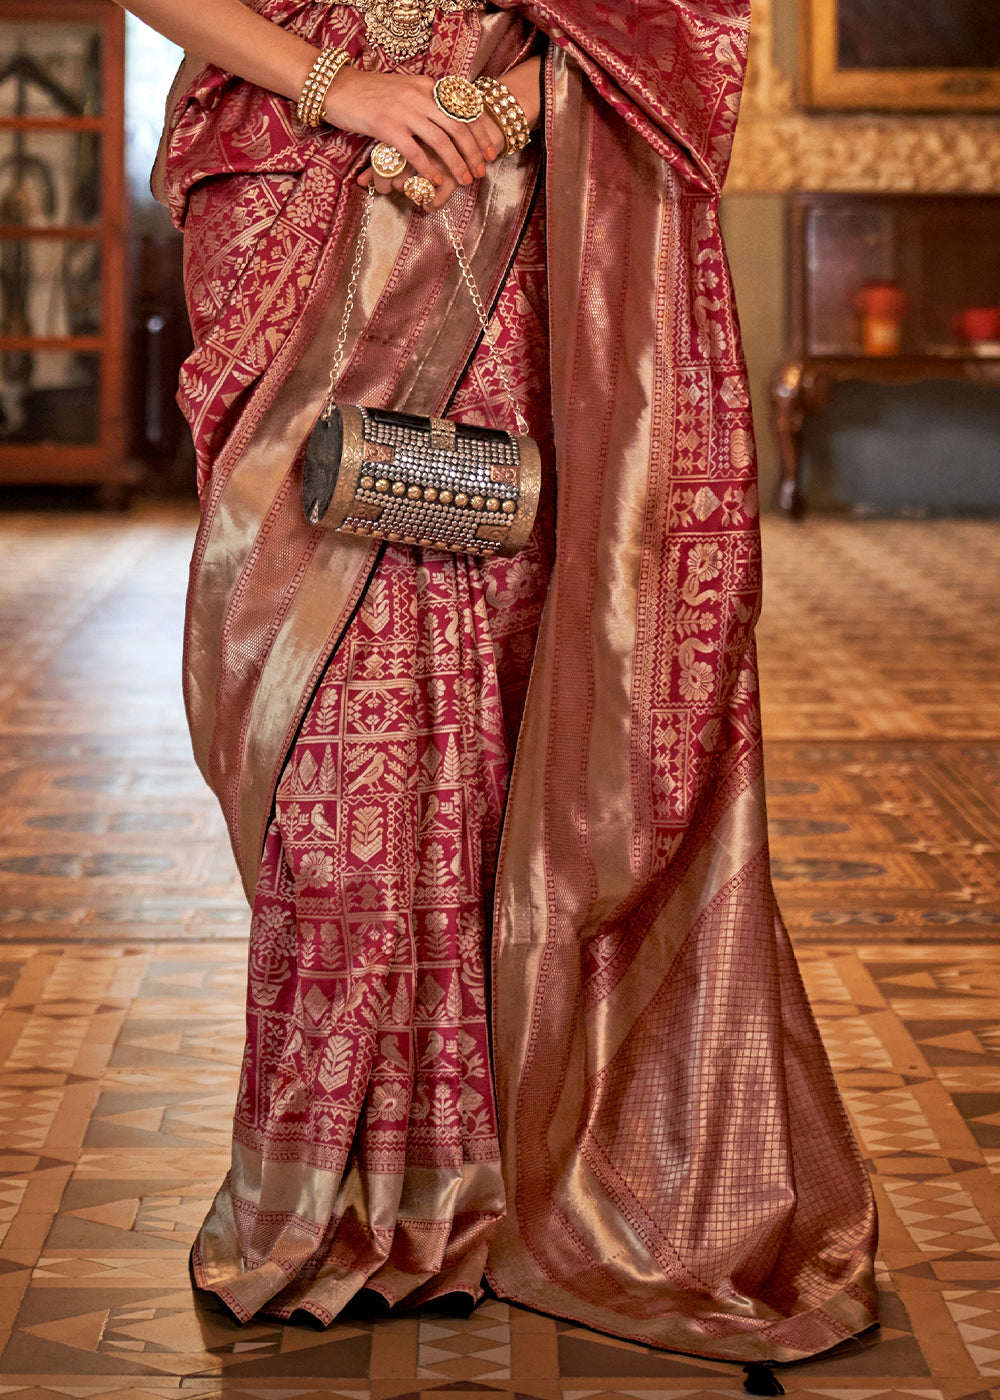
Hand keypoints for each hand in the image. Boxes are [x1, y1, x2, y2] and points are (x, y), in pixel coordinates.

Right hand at [326, 68, 494, 196]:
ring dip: (456, 163)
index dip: (479, 133)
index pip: (462, 110)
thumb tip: (444, 119)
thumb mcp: (403, 89)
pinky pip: (414, 151)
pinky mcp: (387, 126)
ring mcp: (403, 110)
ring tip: (464, 180)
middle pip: (457, 126)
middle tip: (481, 171)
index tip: (489, 152)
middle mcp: (419, 96)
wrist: (337, 87)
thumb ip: (424, 101)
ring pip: (440, 140)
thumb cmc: (368, 93)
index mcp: (426, 86)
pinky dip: (428, 167)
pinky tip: (435, 180)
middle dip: (473, 151)